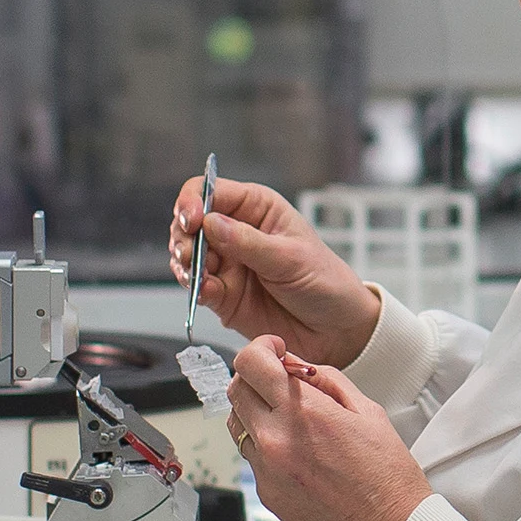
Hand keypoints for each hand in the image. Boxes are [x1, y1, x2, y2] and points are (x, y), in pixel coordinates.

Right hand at [172, 177, 381, 367]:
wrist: (336, 329)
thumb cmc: (325, 282)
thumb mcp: (290, 257)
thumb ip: (248, 242)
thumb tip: (210, 223)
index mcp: (256, 208)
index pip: (211, 191)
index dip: (194, 201)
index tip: (191, 220)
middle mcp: (237, 231)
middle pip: (190, 222)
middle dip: (183, 236)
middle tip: (188, 254)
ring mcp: (227, 263)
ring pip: (187, 255)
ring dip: (184, 263)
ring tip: (197, 275)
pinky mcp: (223, 294)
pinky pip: (197, 287)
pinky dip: (194, 289)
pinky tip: (204, 292)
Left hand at [230, 336, 431, 520]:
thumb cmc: (389, 479)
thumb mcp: (368, 412)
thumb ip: (327, 381)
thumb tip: (297, 365)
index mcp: (305, 412)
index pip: (252, 363)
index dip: (260, 348)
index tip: (274, 350)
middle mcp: (278, 440)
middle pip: (236, 389)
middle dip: (255, 377)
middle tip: (279, 380)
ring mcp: (267, 470)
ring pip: (237, 423)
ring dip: (255, 410)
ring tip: (289, 418)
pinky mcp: (267, 494)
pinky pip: (252, 456)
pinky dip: (266, 444)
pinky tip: (298, 452)